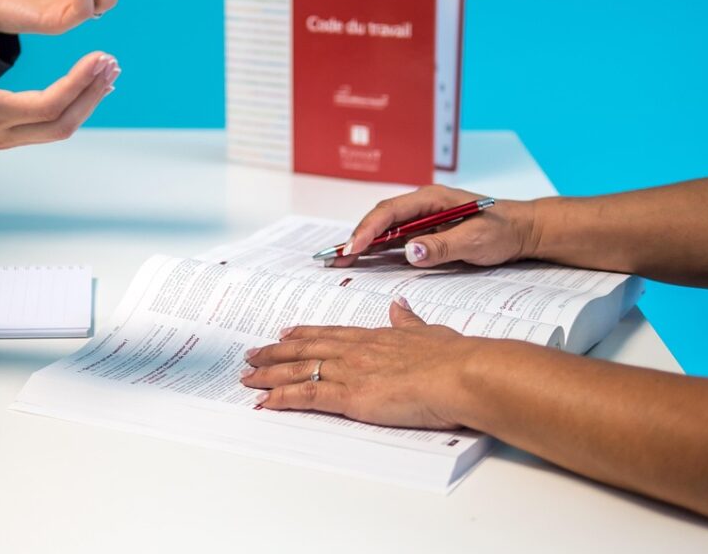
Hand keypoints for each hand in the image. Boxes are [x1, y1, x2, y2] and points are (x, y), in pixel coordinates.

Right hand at [0, 35, 119, 158]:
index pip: (48, 105)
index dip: (78, 84)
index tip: (99, 58)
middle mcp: (1, 133)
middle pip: (62, 123)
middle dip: (92, 95)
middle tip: (113, 65)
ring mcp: (4, 138)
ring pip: (58, 128)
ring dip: (86, 102)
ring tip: (108, 74)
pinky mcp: (4, 133)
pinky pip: (48, 126)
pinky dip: (72, 106)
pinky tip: (84, 87)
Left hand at [241, 299, 475, 428]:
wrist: (459, 374)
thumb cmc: (452, 358)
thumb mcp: (429, 332)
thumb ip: (409, 321)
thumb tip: (399, 306)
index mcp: (374, 337)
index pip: (329, 333)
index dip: (304, 334)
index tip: (285, 333)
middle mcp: (355, 350)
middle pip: (305, 349)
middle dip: (275, 353)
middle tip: (252, 354)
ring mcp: (350, 372)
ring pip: (298, 370)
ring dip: (269, 375)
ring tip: (248, 378)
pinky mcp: (350, 396)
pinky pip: (307, 396)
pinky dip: (282, 398)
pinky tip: (265, 401)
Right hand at [334, 185, 539, 268]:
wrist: (524, 231)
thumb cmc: (503, 231)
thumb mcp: (476, 240)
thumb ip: (443, 246)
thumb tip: (410, 252)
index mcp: (432, 199)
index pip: (391, 211)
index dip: (368, 229)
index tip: (353, 248)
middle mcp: (422, 206)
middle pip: (381, 219)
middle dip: (356, 238)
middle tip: (335, 259)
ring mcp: (423, 219)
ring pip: (385, 230)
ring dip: (363, 245)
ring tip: (340, 261)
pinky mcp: (426, 233)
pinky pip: (396, 240)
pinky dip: (377, 251)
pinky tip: (363, 261)